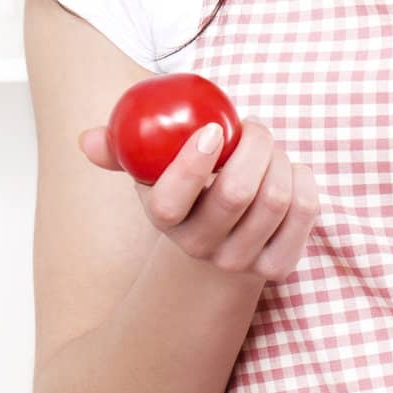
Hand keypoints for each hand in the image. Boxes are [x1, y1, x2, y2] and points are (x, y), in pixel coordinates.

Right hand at [79, 116, 321, 283]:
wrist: (221, 245)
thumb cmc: (188, 190)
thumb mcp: (152, 171)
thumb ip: (122, 150)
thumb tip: (87, 139)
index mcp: (166, 219)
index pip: (170, 203)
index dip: (192, 165)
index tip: (212, 130)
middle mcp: (202, 247)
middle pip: (238, 193)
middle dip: (255, 145)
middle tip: (253, 127)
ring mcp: (242, 262)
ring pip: (276, 198)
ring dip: (280, 158)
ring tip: (269, 150)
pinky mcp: (280, 266)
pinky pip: (304, 211)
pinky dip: (304, 179)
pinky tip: (290, 172)